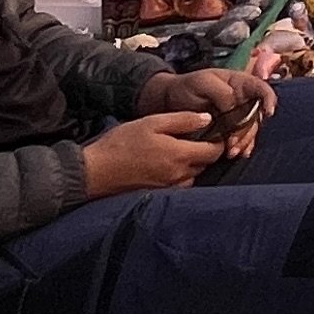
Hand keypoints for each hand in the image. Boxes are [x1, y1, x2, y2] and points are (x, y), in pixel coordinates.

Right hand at [83, 112, 225, 196]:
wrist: (95, 171)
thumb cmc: (121, 143)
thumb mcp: (152, 122)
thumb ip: (183, 120)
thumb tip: (208, 119)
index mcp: (180, 155)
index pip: (215, 151)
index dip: (218, 140)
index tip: (213, 130)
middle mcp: (179, 175)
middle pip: (206, 164)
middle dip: (207, 151)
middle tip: (197, 137)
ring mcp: (170, 187)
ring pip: (194, 175)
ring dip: (194, 164)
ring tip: (182, 150)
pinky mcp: (160, 194)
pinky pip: (181, 185)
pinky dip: (182, 175)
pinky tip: (170, 164)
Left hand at [140, 66, 277, 160]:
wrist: (170, 100)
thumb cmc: (188, 86)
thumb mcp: (203, 82)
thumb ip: (222, 92)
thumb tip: (234, 107)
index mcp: (241, 84)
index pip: (262, 89)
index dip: (269, 99)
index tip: (267, 113)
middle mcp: (244, 100)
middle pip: (258, 115)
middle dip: (248, 130)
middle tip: (233, 142)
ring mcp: (238, 116)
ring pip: (251, 130)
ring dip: (244, 142)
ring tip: (231, 152)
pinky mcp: (230, 130)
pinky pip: (242, 139)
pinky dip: (242, 147)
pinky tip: (236, 154)